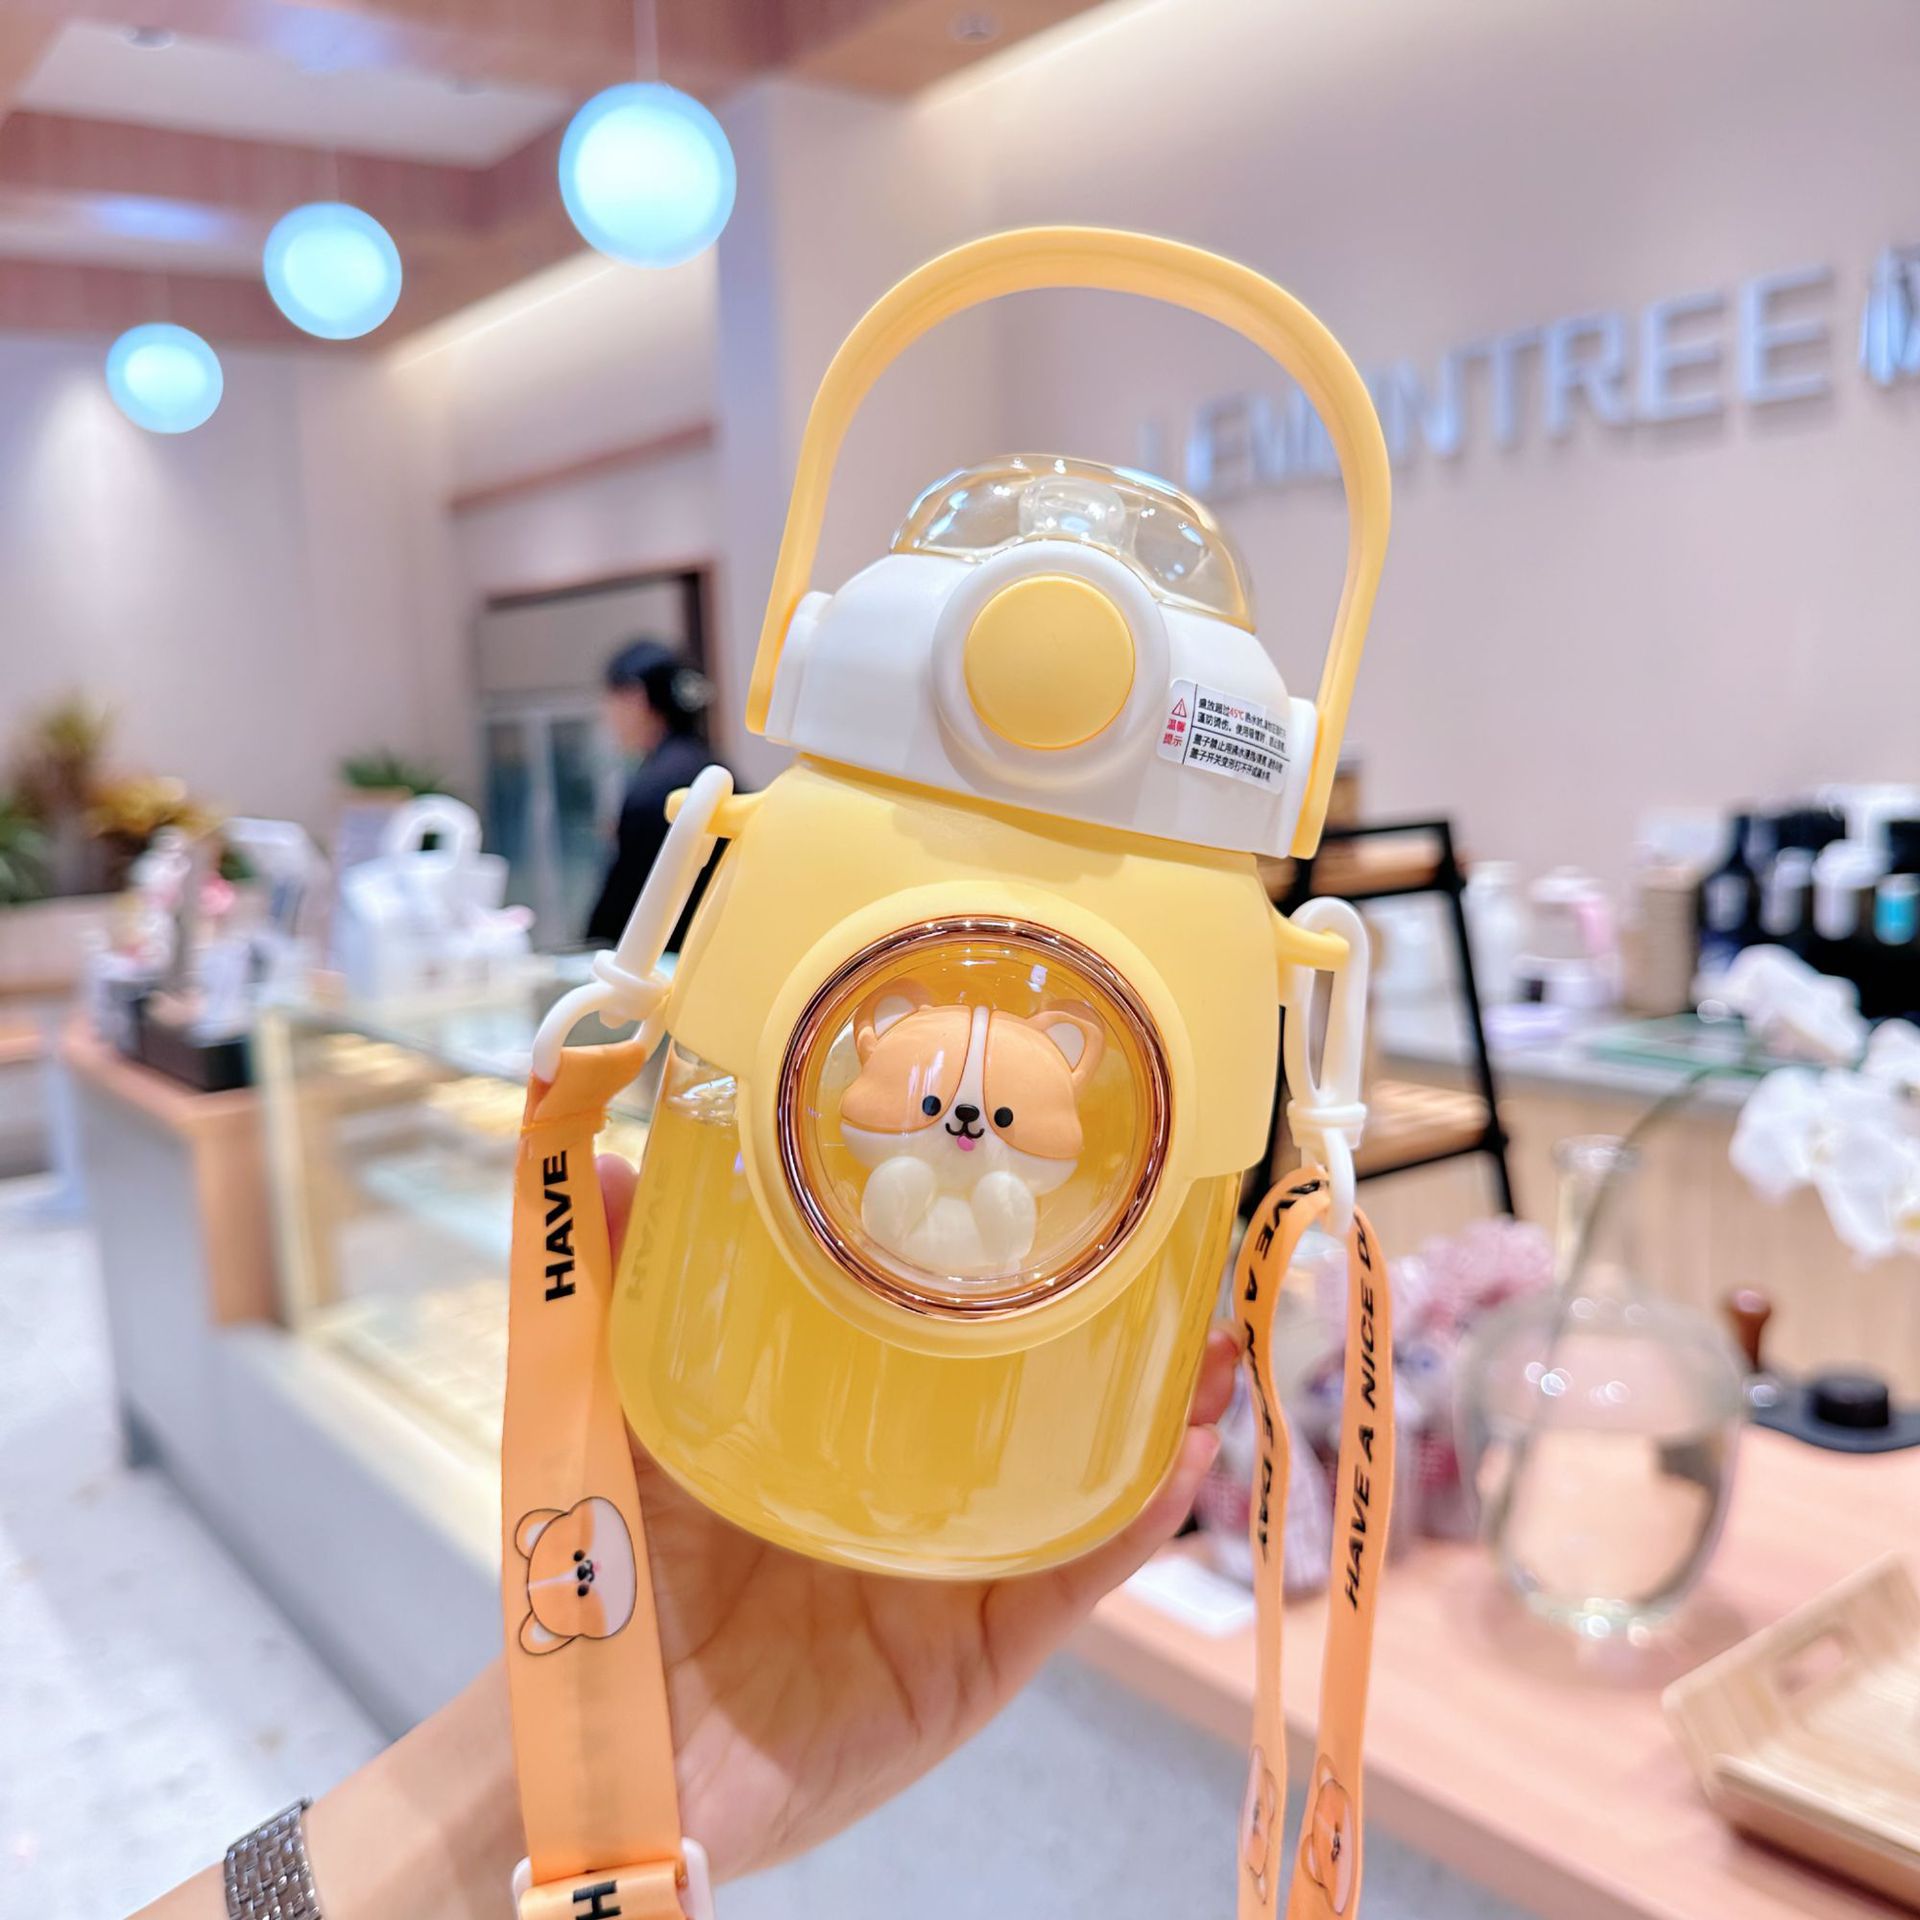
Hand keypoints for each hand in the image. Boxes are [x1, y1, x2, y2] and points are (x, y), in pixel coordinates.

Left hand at [598, 1154, 1236, 1882]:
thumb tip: (615, 1165)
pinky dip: (1130, 1527)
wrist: (610, 1744)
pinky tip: (1177, 1461)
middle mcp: (921, 1496)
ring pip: (1083, 1486)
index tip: (1079, 1201)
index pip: (956, 1342)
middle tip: (1181, 1267)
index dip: (1024, 1279)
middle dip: (1121, 1344)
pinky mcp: (974, 1659)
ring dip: (1159, 1421)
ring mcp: (957, 1576)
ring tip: (1215, 1352)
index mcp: (851, 1429)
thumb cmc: (621, 1571)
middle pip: (1045, 1409)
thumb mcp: (630, 1412)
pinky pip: (1068, 1585)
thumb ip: (625, 1297)